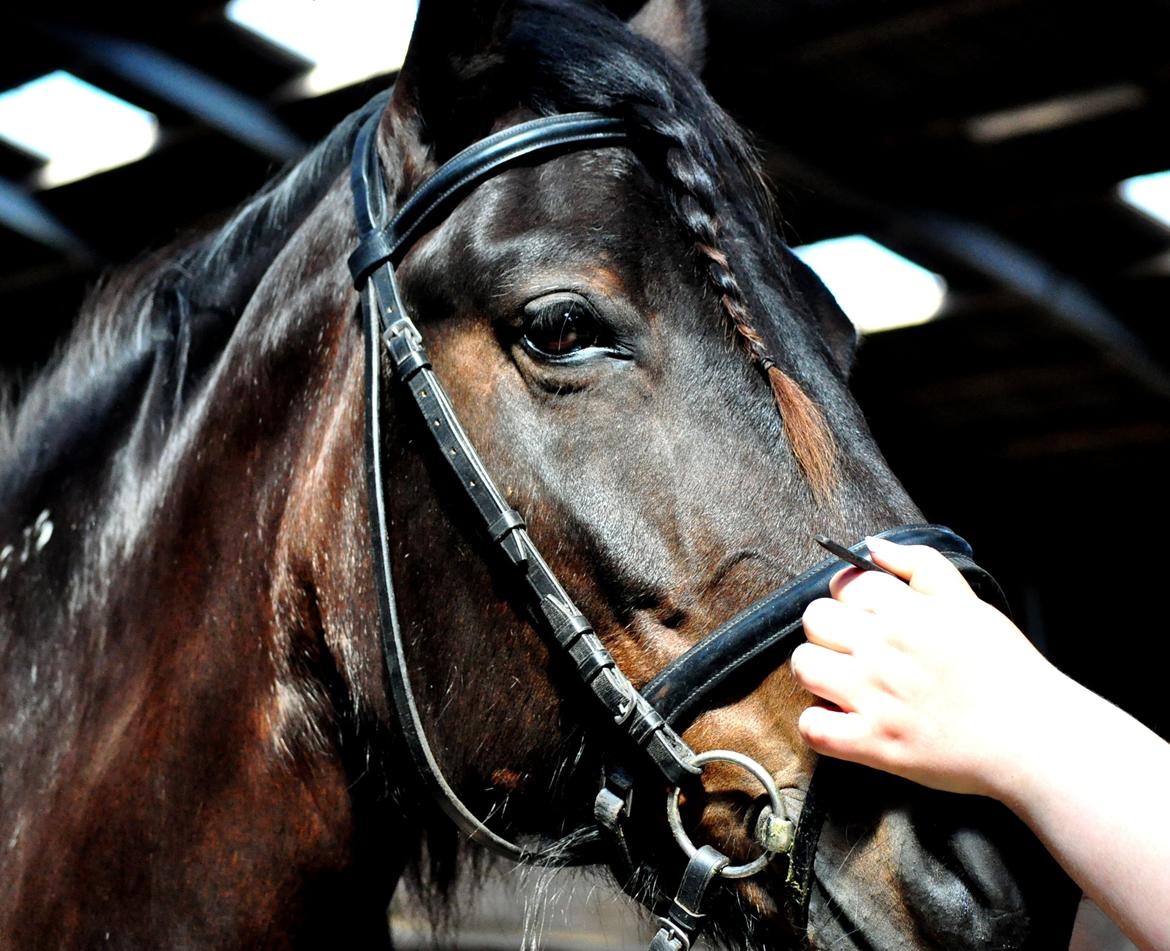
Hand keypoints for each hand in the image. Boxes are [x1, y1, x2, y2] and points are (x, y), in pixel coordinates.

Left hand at [792, 536, 1062, 797]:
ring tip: (841, 681)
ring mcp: (874, 697)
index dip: (851, 597)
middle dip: (828, 630)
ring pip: (803, 666)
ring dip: (816, 672)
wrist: (1035, 736)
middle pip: (815, 620)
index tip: (865, 614)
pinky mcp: (874, 743)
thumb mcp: (969, 603)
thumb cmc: (1006, 669)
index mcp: (905, 612)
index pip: (845, 585)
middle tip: (851, 647)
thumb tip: (874, 546)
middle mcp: (883, 649)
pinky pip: (813, 727)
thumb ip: (920, 566)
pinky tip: (841, 719)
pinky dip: (819, 723)